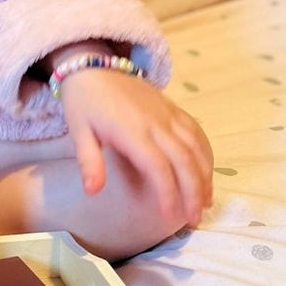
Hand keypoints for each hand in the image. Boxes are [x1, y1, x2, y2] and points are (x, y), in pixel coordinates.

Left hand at [58, 69, 212, 226]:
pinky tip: (207, 171)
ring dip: (205, 175)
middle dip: (194, 191)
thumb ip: (88, 161)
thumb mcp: (78, 131)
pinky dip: (206, 153)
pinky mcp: (173, 108)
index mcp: (131, 130)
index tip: (169, 216)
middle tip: (195, 218)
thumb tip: (92, 192)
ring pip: (196, 146)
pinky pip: (196, 131)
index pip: (157, 166)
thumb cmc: (83, 103)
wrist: (92, 66)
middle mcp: (156, 123)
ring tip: (205, 202)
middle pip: (184, 160)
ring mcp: (167, 114)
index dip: (167, 192)